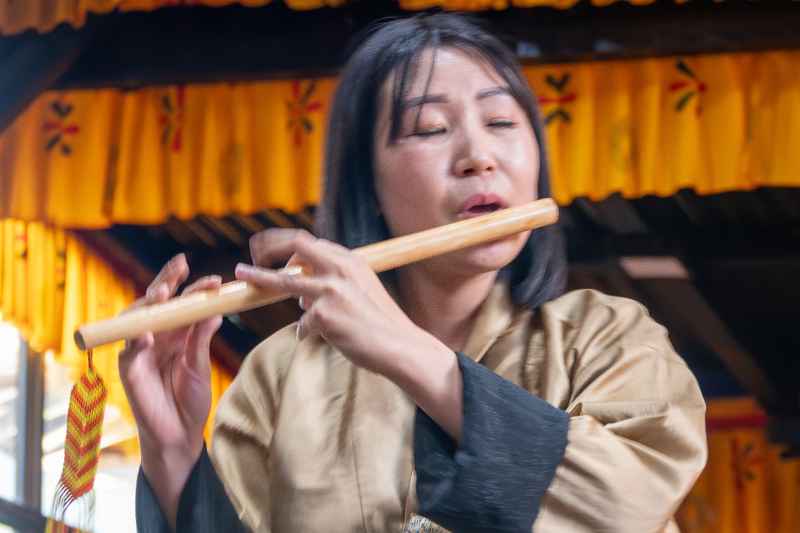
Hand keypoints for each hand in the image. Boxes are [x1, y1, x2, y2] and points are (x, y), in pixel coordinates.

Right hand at [117, 253, 221, 527]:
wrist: (180, 434)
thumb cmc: (191, 400)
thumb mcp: (201, 365)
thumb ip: (202, 339)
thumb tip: (215, 311)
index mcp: (176, 333)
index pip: (181, 302)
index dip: (193, 287)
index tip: (214, 280)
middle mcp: (156, 336)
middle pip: (156, 302)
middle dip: (166, 281)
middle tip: (180, 266)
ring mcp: (140, 351)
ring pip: (137, 318)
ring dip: (148, 304)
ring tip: (162, 293)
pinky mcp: (129, 370)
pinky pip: (129, 351)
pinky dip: (136, 340)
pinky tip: (147, 334)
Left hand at [236, 229, 425, 376]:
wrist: (401, 346)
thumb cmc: (381, 323)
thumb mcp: (362, 291)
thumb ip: (334, 284)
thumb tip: (300, 294)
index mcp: (350, 261)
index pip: (309, 242)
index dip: (284, 244)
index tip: (268, 248)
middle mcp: (341, 269)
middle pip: (295, 247)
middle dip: (268, 245)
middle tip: (251, 251)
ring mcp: (332, 291)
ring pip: (284, 282)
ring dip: (259, 278)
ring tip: (241, 274)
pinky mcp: (325, 315)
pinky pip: (302, 323)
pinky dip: (306, 332)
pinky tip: (318, 337)